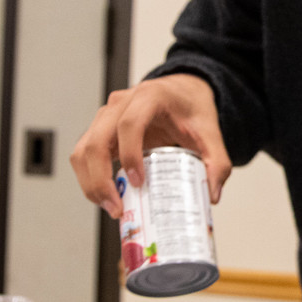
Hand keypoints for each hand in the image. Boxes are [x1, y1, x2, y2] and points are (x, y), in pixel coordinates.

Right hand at [70, 73, 232, 217]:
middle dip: (101, 179)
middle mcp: (121, 104)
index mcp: (149, 97)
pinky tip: (105, 196)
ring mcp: (106, 116)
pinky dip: (89, 178)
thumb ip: (217, 162)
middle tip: (117, 208)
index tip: (138, 182)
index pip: (130, 124)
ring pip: (83, 150)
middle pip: (97, 141)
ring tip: (110, 207)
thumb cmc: (190, 108)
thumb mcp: (210, 132)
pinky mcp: (100, 130)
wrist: (182, 93)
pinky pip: (84, 154)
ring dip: (90, 182)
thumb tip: (211, 194)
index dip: (130, 154)